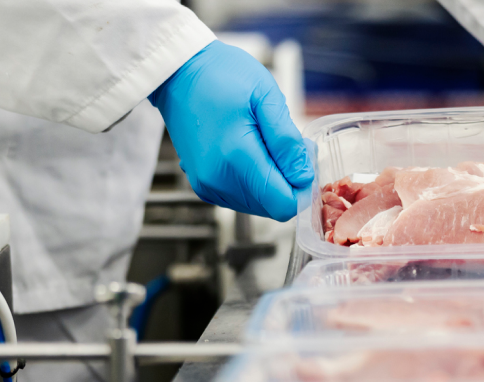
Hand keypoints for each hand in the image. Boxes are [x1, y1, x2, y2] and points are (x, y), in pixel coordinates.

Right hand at [149, 41, 312, 220]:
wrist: (180, 72)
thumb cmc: (222, 75)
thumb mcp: (266, 97)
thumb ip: (286, 142)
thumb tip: (303, 177)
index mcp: (236, 158)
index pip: (283, 203)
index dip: (302, 187)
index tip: (302, 159)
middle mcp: (218, 180)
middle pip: (272, 207)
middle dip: (287, 181)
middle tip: (285, 144)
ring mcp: (207, 184)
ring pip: (257, 204)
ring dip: (270, 181)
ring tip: (265, 143)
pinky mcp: (202, 184)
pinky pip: (240, 197)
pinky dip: (253, 180)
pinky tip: (250, 150)